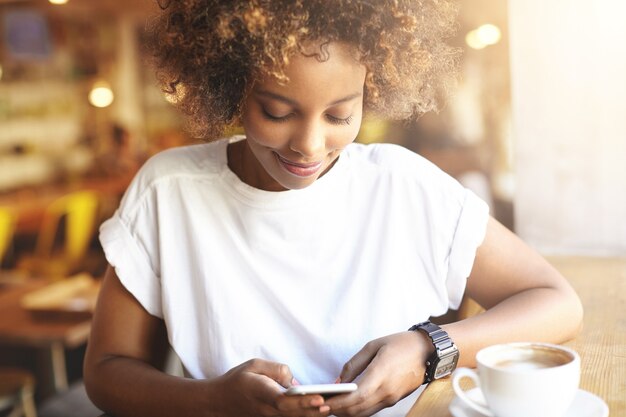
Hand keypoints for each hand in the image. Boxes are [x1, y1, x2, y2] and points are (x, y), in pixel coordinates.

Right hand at [211, 358, 331, 416]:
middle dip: (315, 411)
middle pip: (294, 415)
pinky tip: (319, 411)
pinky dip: (304, 416)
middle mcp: (267, 410)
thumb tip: (294, 381)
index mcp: (262, 393)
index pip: (285, 402)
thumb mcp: (254, 364)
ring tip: (331, 406)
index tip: (320, 398)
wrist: (219, 401)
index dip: (303, 402)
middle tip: (333, 403)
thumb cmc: (238, 380)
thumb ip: (276, 369)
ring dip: (312, 416)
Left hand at [325, 331, 429, 416]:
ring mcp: (392, 398)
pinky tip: (348, 403)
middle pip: (357, 409)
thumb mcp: (373, 346)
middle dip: (337, 410)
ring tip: (331, 405)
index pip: (356, 396)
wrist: (429, 352)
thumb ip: (354, 364)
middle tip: (321, 406)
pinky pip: (372, 409)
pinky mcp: (394, 400)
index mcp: (381, 373)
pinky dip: (358, 410)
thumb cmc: (401, 344)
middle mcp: (387, 391)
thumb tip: (339, 381)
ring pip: (364, 413)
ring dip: (346, 412)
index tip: (322, 402)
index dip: (337, 402)